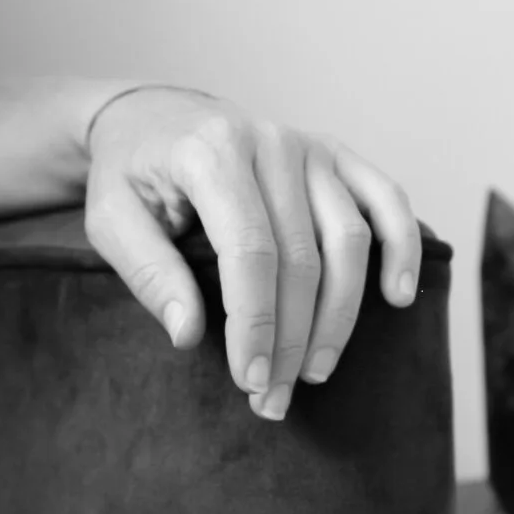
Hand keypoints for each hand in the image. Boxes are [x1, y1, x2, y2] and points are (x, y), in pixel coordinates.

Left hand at [81, 87, 422, 420]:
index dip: (256, 322)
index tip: (250, 379)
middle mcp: (271, 143)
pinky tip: (400, 297)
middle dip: (292, 337)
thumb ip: (149, 273)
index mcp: (213, 152)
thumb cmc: (132, 174)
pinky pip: (387, 199)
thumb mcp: (111, 220)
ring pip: (349, 239)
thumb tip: (189, 334)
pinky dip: (402, 247)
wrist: (152, 117)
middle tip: (273, 396)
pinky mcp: (337, 155)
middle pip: (302, 256)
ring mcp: (311, 147)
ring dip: (340, 315)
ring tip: (316, 370)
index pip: (250, 250)